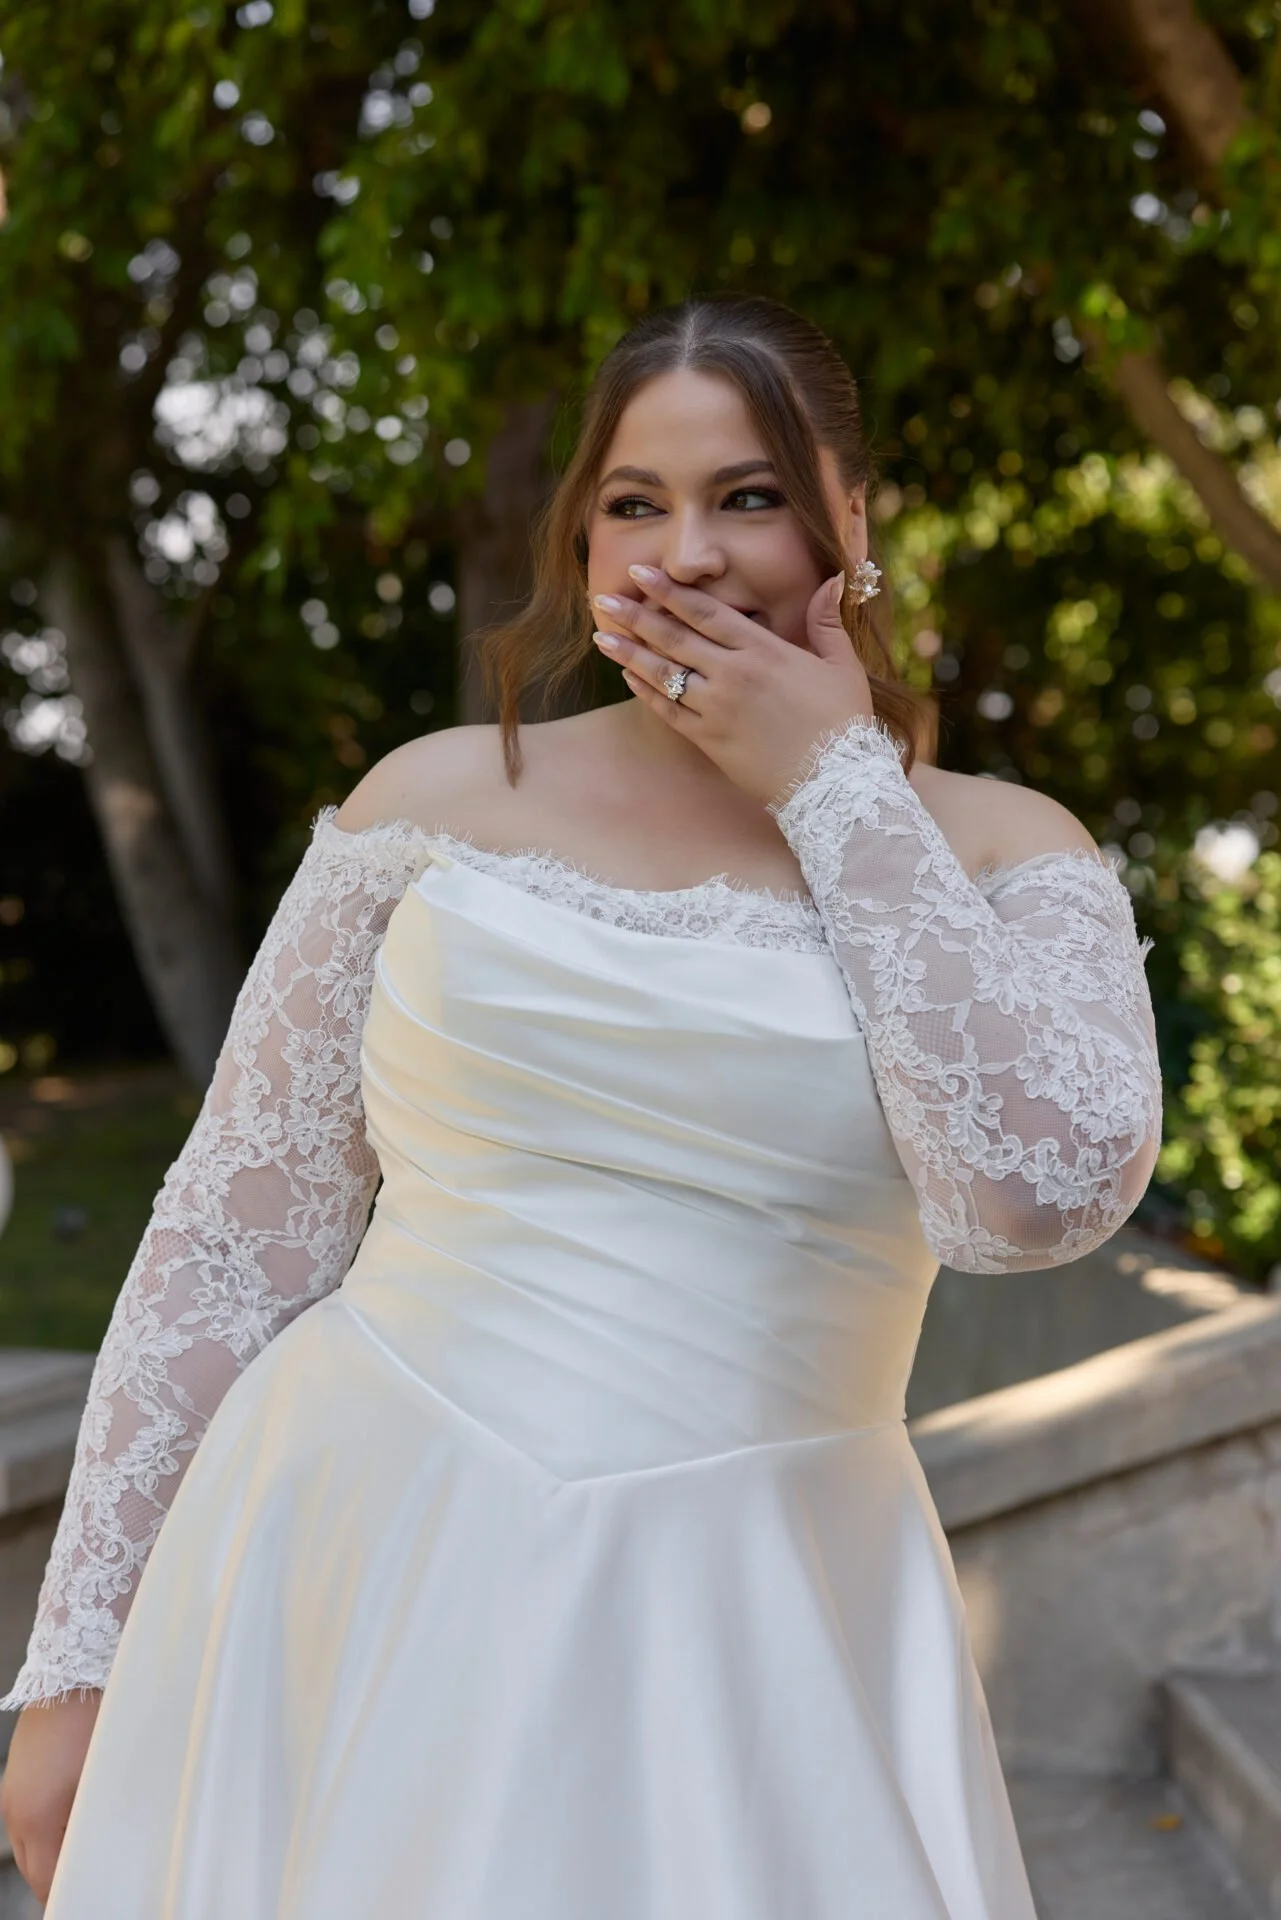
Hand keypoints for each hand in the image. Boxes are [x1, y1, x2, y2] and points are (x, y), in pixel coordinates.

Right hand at [1, 1692, 101, 1901]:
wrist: (75, 1668)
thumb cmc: (100, 1721)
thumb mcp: (104, 1779)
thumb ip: (99, 1823)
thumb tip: (106, 1852)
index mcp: (37, 1818)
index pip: (46, 1881)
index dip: (66, 1896)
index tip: (88, 1901)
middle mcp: (16, 1810)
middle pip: (32, 1869)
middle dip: (56, 1881)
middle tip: (88, 1884)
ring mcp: (12, 1792)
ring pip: (27, 1845)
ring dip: (49, 1855)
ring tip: (83, 1857)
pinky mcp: (16, 1775)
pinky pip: (25, 1820)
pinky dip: (43, 1831)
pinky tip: (72, 1823)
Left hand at [591, 565, 874, 809]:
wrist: (835, 785)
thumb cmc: (843, 724)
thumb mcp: (842, 666)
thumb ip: (826, 621)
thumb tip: (831, 579)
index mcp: (764, 651)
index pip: (706, 612)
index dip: (670, 590)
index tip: (642, 572)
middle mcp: (733, 675)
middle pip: (674, 638)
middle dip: (636, 616)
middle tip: (603, 598)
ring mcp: (717, 709)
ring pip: (664, 674)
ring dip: (629, 653)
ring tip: (601, 635)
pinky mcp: (709, 741)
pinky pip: (668, 712)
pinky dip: (646, 693)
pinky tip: (629, 677)